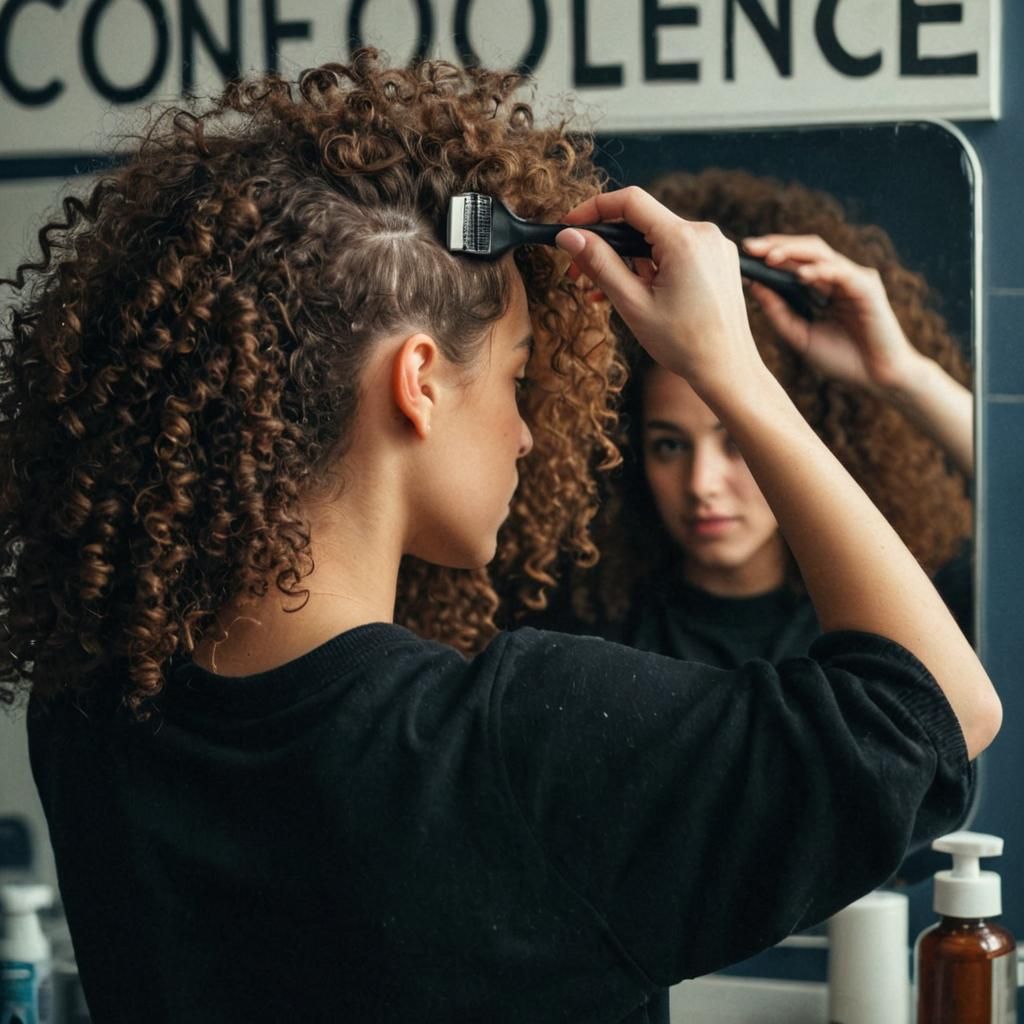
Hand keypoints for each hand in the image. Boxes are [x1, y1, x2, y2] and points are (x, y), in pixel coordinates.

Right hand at [556, 187, 763, 397]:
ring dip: (627, 261)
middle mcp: (704, 233)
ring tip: (602, 293)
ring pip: (657, 240)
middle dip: (607, 245)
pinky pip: (676, 252)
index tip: (568, 227)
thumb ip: (600, 264)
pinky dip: (651, 267)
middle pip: (642, 223)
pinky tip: (632, 292)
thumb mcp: (633, 303)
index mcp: (684, 239)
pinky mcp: (718, 260)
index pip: (630, 202)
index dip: (593, 209)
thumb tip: (569, 236)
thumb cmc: (683, 343)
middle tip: (576, 272)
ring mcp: (715, 246)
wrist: (727, 370)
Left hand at [742, 234, 922, 393]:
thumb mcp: (800, 335)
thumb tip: (752, 284)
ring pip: (822, 254)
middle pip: (806, 250)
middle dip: (777, 246)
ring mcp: (855, 280)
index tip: (743, 254)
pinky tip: (799, 276)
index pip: (794, 261)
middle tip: (749, 246)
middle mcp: (839, 278)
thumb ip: (778, 311)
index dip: (770, 254)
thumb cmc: (842, 359)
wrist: (878, 379)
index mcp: (823, 287)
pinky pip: (841, 273)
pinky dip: (819, 272)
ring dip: (794, 252)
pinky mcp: (868, 288)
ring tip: (769, 257)